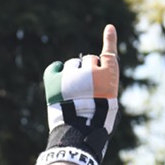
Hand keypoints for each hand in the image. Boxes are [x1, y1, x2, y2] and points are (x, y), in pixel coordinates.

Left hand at [36, 25, 119, 164]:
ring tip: (72, 94)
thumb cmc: (99, 124)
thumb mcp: (111, 105)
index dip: (110, 40)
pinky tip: (58, 83)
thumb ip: (105, 85)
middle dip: (88, 70)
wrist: (78, 136)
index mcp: (108, 77)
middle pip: (88, 59)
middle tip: (86, 91)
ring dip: (72, 74)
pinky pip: (54, 68)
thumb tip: (95, 68)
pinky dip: (56, 73)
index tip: (109, 28)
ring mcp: (71, 74)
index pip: (109, 54)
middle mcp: (90, 71)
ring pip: (71, 64)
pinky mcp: (53, 79)